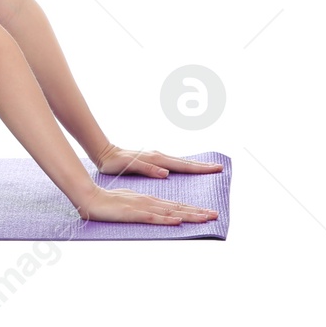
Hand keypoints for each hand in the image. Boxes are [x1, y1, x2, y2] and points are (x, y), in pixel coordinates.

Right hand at [74, 185, 217, 224]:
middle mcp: (149, 202)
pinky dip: (166, 219)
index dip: (193, 209)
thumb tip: (158, 212)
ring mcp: (142, 207)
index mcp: (149, 199)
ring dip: (189, 215)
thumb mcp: (129, 202)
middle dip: (198, 212)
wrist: (89, 197)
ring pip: (170, 211)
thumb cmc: (107, 201)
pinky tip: (177, 221)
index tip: (208, 213)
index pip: (175, 205)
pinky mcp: (133, 213)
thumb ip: (144, 207)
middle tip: (216, 215)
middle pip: (178, 207)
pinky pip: (152, 217)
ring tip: (205, 218)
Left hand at [91, 142, 224, 177]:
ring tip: (208, 168)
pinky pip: (174, 164)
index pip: (183, 165)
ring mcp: (157, 158)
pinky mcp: (153, 161)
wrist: (105, 154)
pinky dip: (184, 166)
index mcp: (157, 159)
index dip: (199, 168)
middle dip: (202, 166)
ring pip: (181, 162)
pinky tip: (187, 169)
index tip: (215, 169)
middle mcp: (159, 157)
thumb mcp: (129, 166)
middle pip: (185, 162)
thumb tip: (166, 172)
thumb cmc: (116, 163)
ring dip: (195, 166)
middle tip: (219, 168)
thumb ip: (147, 169)